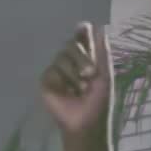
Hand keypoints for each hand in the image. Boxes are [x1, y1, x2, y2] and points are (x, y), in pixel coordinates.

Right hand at [41, 23, 112, 139]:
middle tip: (90, 74)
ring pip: (61, 57)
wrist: (87, 123)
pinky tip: (67, 93)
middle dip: (81, 57)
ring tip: (80, 89)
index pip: (81, 38)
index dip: (81, 32)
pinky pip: (52, 71)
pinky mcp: (47, 82)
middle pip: (70, 44)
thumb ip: (102, 52)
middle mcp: (70, 62)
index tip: (83, 28)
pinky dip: (62, 81)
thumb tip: (101, 27)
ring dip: (74, 72)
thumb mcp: (104, 75)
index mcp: (85, 59)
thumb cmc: (99, 102)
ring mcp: (57, 71)